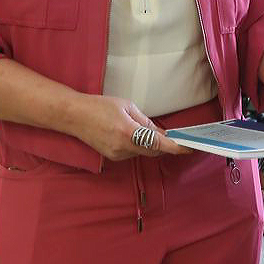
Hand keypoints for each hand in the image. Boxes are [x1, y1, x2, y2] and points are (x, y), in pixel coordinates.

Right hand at [70, 93, 191, 161]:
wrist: (74, 116)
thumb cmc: (99, 106)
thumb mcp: (127, 107)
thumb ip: (145, 122)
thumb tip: (160, 133)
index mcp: (129, 132)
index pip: (158, 144)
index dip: (175, 147)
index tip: (188, 148)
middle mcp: (123, 147)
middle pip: (153, 151)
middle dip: (163, 145)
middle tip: (173, 137)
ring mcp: (117, 154)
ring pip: (143, 152)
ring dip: (149, 144)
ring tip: (144, 130)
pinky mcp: (112, 157)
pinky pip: (132, 153)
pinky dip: (138, 146)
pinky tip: (133, 135)